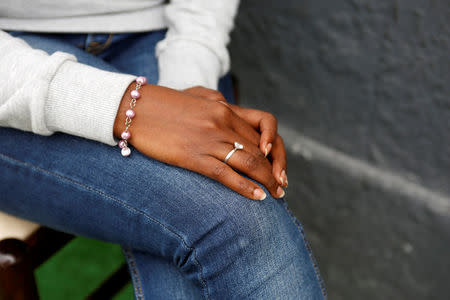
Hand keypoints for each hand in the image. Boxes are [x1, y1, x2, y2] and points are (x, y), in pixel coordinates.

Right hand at [114, 83, 284, 199]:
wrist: (134, 107)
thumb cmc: (164, 103)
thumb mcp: (196, 95)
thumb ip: (217, 102)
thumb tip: (229, 109)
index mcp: (225, 107)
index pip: (265, 127)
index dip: (276, 148)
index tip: (276, 162)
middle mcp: (222, 122)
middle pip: (261, 149)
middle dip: (275, 170)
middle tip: (281, 186)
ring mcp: (209, 139)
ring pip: (249, 163)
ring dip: (267, 182)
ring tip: (276, 195)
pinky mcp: (194, 156)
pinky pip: (227, 174)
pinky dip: (246, 188)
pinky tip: (257, 197)